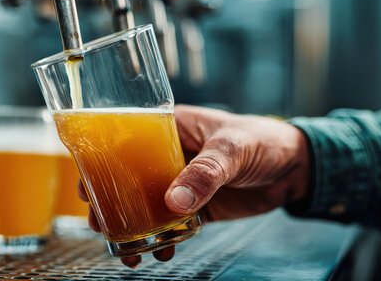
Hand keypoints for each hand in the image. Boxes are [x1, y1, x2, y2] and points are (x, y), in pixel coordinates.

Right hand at [78, 104, 311, 267]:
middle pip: (125, 176)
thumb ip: (207, 173)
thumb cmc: (263, 140)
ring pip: (143, 203)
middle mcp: (167, 154)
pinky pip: (168, 223)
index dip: (100, 160)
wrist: (295, 168)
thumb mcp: (233, 148)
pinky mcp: (194, 205)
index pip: (124, 139)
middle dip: (108, 200)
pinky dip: (160, 238)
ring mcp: (179, 182)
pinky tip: (159, 252)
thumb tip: (174, 202)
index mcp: (169, 128)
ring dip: (130, 225)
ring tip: (124, 248)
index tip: (85, 182)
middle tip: (97, 222)